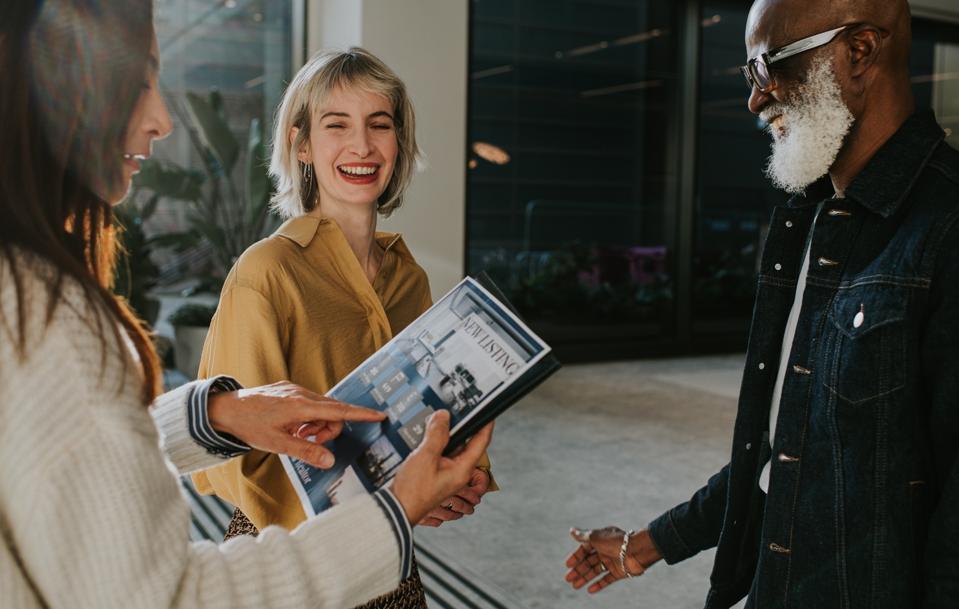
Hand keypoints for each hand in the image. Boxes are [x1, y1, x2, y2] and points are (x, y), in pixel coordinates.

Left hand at [207, 381, 385, 468]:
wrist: (226, 408)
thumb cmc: (250, 426)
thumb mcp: (278, 444)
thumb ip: (306, 451)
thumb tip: (330, 461)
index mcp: (301, 406)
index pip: (339, 410)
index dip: (361, 414)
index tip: (380, 415)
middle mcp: (302, 394)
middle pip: (333, 412)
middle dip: (328, 429)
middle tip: (310, 441)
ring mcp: (296, 390)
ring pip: (321, 409)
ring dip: (316, 425)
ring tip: (297, 434)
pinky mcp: (290, 389)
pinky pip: (310, 404)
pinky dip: (308, 418)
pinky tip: (293, 426)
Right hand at [391, 410, 493, 524]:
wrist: (397, 508)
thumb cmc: (413, 491)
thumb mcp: (425, 456)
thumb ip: (436, 435)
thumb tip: (443, 416)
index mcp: (462, 469)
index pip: (481, 442)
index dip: (485, 425)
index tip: (487, 412)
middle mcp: (457, 472)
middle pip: (466, 443)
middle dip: (460, 427)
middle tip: (454, 413)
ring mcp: (446, 474)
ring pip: (451, 448)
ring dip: (445, 435)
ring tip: (436, 422)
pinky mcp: (435, 474)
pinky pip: (441, 454)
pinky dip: (436, 444)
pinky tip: (425, 437)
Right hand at [564, 527, 661, 593]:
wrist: (637, 550)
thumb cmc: (616, 541)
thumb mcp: (596, 537)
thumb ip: (583, 536)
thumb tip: (571, 530)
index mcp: (600, 540)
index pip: (584, 549)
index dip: (576, 557)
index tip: (568, 565)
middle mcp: (605, 551)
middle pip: (588, 562)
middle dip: (578, 570)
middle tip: (568, 579)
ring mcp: (612, 562)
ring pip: (595, 571)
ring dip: (585, 578)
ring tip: (575, 586)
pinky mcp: (619, 572)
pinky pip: (606, 579)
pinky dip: (598, 585)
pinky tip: (589, 590)